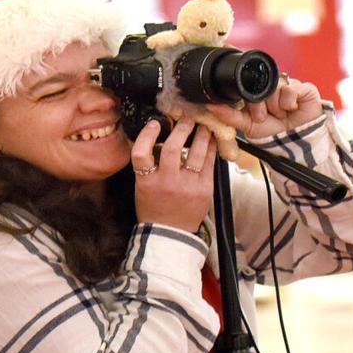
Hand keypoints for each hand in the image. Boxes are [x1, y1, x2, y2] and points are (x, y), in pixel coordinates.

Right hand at [130, 118, 212, 233]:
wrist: (170, 233)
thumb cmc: (154, 209)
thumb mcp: (143, 187)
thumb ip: (150, 166)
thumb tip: (161, 139)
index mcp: (147, 182)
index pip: (141, 152)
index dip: (147, 134)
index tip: (155, 124)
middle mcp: (167, 182)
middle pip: (173, 147)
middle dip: (182, 128)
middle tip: (187, 118)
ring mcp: (188, 186)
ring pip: (196, 153)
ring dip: (201, 134)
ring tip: (203, 125)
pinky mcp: (204, 190)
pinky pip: (209, 164)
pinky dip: (210, 149)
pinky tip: (211, 141)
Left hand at [204, 77, 322, 141]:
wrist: (295, 146)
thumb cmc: (273, 135)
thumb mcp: (247, 126)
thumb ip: (229, 116)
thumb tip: (210, 106)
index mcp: (258, 94)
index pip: (249, 83)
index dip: (247, 93)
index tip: (253, 110)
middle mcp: (272, 88)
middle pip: (261, 84)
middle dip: (260, 104)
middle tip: (263, 117)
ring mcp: (288, 86)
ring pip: (276, 85)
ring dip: (275, 104)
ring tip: (279, 115)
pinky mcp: (304, 89)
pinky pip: (291, 87)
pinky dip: (289, 101)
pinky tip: (291, 110)